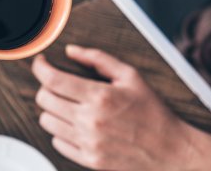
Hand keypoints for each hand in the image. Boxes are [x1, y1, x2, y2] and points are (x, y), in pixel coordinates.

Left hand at [32, 45, 210, 170]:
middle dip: (46, 87)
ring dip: (52, 110)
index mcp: (100, 96)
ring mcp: (88, 142)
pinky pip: (57, 142)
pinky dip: (61, 131)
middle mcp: (90, 120)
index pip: (52, 79)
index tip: (41, 63)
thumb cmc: (153, 113)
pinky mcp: (88, 160)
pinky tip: (75, 125)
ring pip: (46, 121)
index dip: (40, 67)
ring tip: (68, 105)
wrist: (171, 151)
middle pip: (44, 99)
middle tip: (57, 84)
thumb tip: (71, 51)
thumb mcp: (131, 77)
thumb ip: (98, 59)